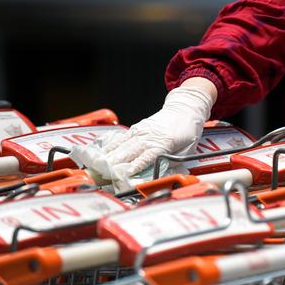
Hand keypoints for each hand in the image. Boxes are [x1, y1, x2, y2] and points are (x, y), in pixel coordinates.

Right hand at [93, 78, 216, 178]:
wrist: (185, 108)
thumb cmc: (187, 129)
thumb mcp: (187, 150)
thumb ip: (173, 163)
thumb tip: (161, 175)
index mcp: (163, 143)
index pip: (145, 158)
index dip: (133, 168)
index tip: (122, 176)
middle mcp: (150, 136)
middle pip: (129, 152)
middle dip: (115, 164)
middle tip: (102, 174)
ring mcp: (142, 130)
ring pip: (123, 145)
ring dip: (109, 156)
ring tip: (96, 165)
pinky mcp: (138, 127)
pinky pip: (122, 137)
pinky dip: (111, 145)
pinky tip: (102, 152)